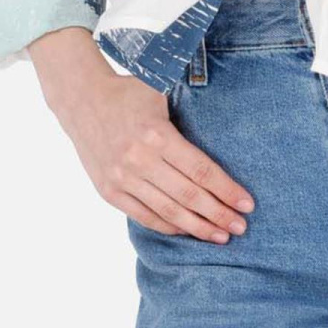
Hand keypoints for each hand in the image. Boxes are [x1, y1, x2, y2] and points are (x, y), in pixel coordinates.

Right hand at [27, 26, 254, 239]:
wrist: (80, 100)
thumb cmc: (128, 93)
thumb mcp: (160, 90)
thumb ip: (189, 106)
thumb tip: (230, 120)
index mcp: (156, 134)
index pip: (201, 170)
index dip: (227, 190)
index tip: (247, 204)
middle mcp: (138, 159)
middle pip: (189, 196)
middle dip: (219, 214)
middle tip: (241, 227)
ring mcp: (121, 178)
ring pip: (168, 212)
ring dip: (198, 228)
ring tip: (221, 236)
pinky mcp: (109, 191)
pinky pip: (145, 216)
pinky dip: (169, 227)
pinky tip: (189, 231)